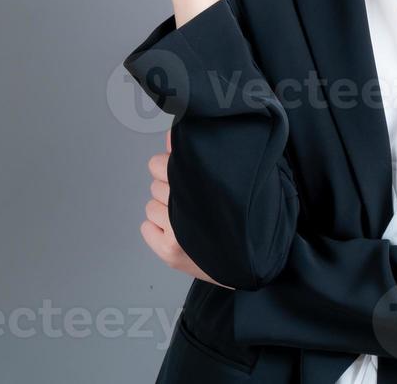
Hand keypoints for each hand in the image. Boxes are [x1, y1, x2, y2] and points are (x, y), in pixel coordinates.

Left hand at [140, 130, 229, 287]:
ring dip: (165, 211)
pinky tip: (177, 231)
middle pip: (155, 186)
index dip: (170, 168)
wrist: (250, 260)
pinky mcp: (169, 252)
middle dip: (170, 190)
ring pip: (151, 207)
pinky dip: (157, 229)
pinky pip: (146, 228)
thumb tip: (171, 137)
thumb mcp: (221, 178)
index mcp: (198, 186)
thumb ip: (192, 156)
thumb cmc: (238, 217)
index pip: (158, 164)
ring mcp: (176, 233)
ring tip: (188, 218)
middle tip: (192, 200)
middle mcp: (185, 209)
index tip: (184, 176)